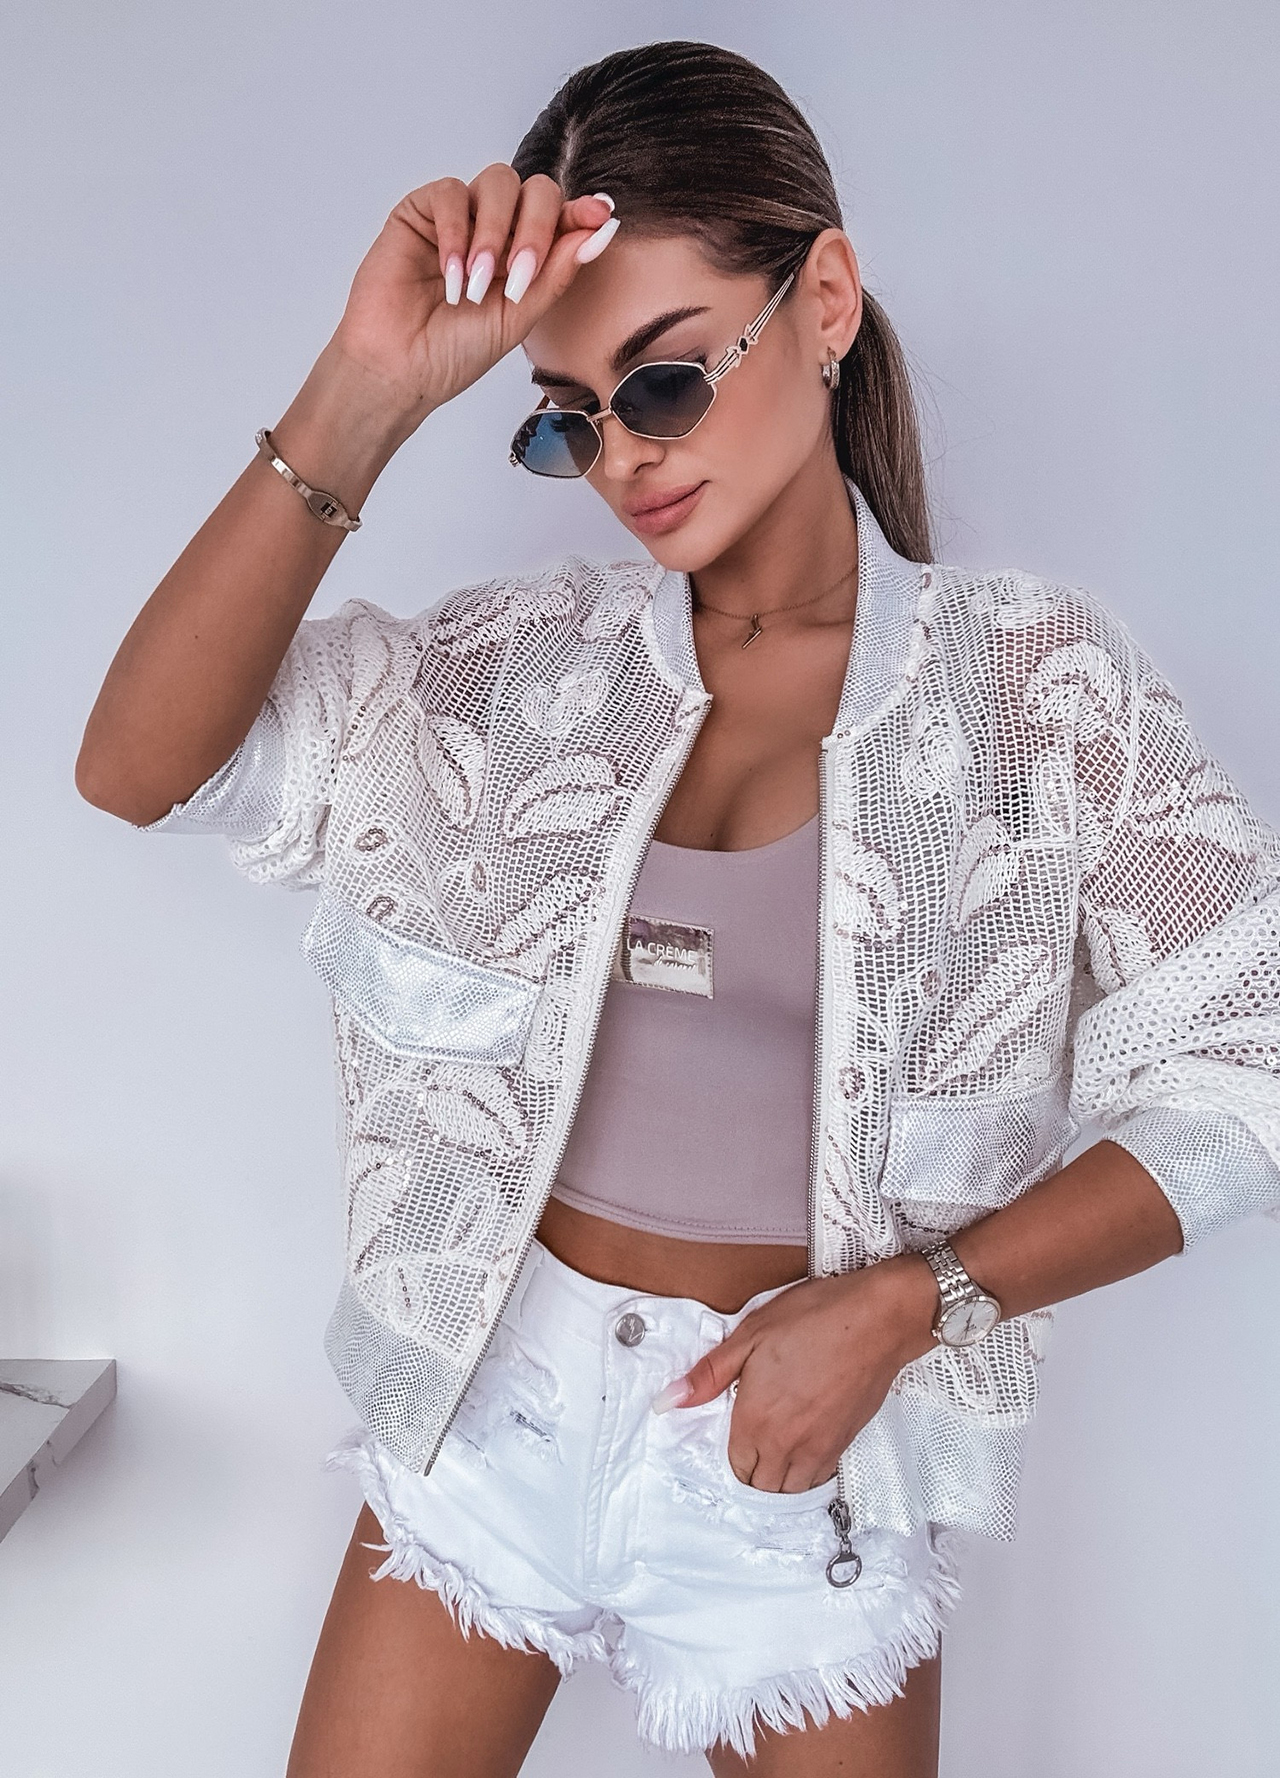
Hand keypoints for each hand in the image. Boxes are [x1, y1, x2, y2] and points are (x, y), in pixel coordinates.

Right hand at [325, 164, 618, 432]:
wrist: (402, 368)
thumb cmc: (455, 351)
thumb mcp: (521, 315)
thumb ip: (558, 271)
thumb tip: (603, 228)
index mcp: (525, 254)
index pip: (561, 216)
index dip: (580, 211)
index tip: (598, 215)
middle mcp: (496, 230)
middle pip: (535, 189)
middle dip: (535, 227)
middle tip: (519, 274)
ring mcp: (460, 217)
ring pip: (497, 182)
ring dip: (493, 232)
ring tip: (476, 283)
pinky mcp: (421, 212)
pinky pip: (450, 192)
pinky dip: (456, 231)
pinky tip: (450, 273)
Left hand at [651, 1257, 936, 1493]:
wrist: (878, 1320)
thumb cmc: (815, 1319)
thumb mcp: (750, 1335)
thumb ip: (708, 1374)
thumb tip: (668, 1400)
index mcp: (757, 1421)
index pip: (735, 1466)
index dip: (730, 1454)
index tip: (732, 1433)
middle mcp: (787, 1445)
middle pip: (762, 1487)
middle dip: (751, 1474)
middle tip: (749, 1446)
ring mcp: (821, 1448)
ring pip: (792, 1489)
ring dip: (778, 1479)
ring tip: (773, 1452)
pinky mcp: (846, 1443)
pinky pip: (819, 1478)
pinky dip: (806, 1473)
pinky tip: (804, 1447)